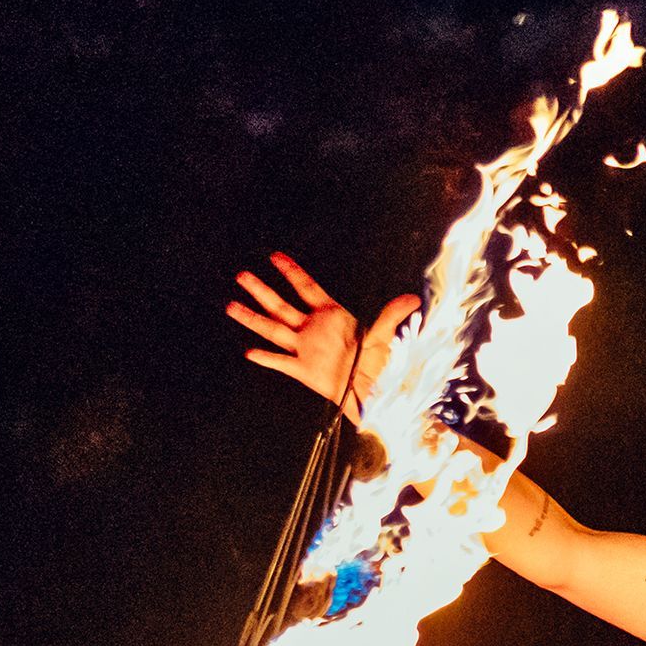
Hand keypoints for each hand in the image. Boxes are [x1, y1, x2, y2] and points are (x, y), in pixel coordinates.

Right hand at [227, 252, 420, 414]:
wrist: (372, 389)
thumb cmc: (377, 360)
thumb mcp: (384, 334)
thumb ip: (392, 314)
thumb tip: (414, 298)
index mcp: (329, 314)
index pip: (306, 288)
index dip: (291, 272)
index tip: (275, 256)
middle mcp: (312, 328)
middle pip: (281, 306)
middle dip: (262, 291)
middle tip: (242, 276)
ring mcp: (305, 348)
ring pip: (273, 329)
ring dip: (253, 319)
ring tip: (232, 306)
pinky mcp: (303, 369)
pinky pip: (281, 362)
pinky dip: (267, 358)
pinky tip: (250, 352)